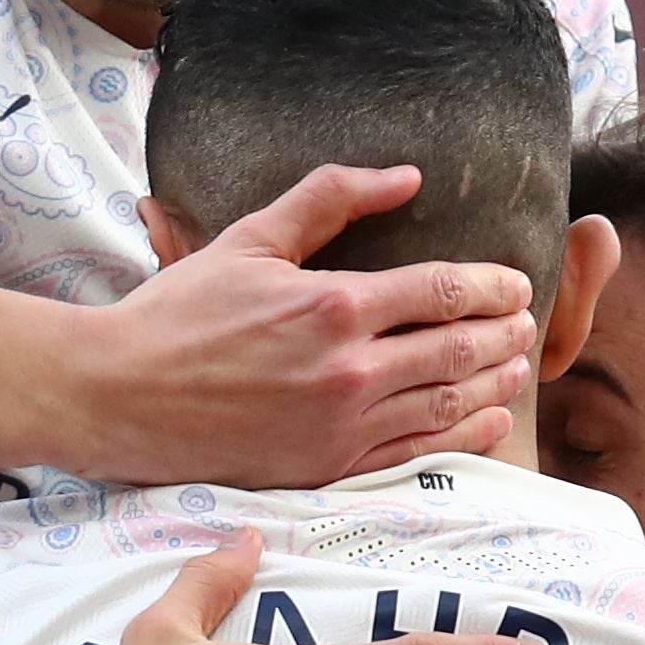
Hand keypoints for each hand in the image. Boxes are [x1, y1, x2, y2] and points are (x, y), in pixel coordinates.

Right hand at [75, 167, 541, 488]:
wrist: (118, 396)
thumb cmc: (176, 314)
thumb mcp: (248, 239)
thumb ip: (328, 199)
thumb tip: (405, 176)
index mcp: (333, 304)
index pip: (444, 291)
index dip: (492, 285)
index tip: (515, 283)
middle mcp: (348, 370)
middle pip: (458, 348)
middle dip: (504, 334)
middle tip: (526, 324)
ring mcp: (340, 426)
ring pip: (447, 403)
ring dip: (494, 383)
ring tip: (517, 366)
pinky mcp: (325, 468)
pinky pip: (414, 454)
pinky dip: (463, 437)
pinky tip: (487, 421)